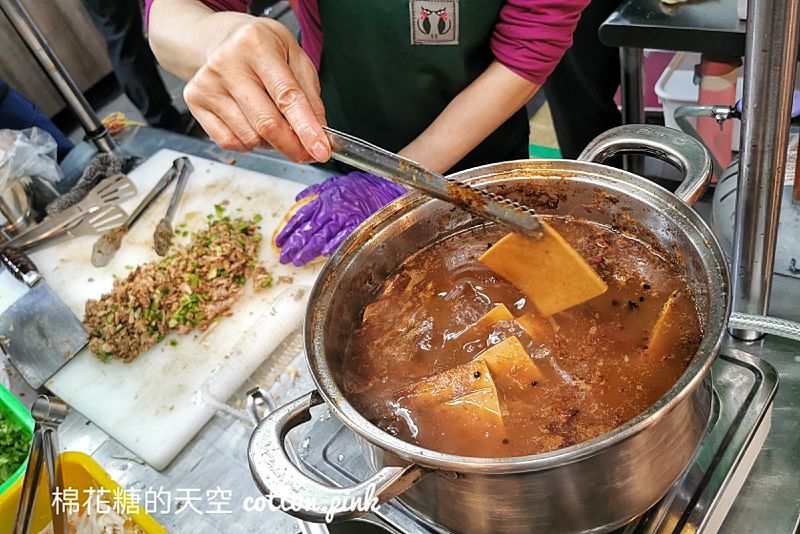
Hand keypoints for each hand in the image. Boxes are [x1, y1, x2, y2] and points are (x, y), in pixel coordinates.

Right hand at [183, 18, 330, 161]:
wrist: (222, 39)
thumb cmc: (263, 49)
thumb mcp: (295, 58)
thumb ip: (310, 97)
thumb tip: (321, 134)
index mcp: (256, 44)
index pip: (287, 97)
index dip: (307, 130)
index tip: (321, 151)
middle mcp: (226, 62)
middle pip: (266, 124)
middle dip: (293, 146)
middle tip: (307, 153)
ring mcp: (207, 84)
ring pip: (250, 137)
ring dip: (271, 142)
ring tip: (273, 121)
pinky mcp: (195, 101)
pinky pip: (229, 142)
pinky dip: (249, 143)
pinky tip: (251, 124)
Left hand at [275, 172, 405, 265]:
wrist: (385, 185)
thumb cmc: (362, 186)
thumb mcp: (335, 182)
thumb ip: (316, 191)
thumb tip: (299, 198)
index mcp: (324, 200)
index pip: (301, 217)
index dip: (288, 231)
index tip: (279, 242)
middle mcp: (331, 210)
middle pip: (307, 230)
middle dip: (294, 246)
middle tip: (284, 257)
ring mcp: (344, 218)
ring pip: (321, 237)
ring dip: (307, 250)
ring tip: (297, 261)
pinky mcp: (358, 225)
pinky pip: (343, 237)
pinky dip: (333, 245)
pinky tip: (324, 254)